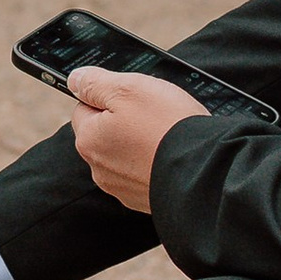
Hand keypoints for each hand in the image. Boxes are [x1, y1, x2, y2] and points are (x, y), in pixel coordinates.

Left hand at [66, 65, 206, 211]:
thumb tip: (74, 79)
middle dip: (124, 121)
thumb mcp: (129, 89)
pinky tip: (172, 155)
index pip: (84, 107)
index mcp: (89, 140)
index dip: (108, 96)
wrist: (206, 172)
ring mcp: (123, 188)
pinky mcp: (144, 200)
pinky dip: (154, 163)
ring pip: (125, 154)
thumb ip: (95, 83)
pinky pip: (144, 173)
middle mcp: (99, 169)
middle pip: (104, 133)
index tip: (132, 97)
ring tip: (167, 135)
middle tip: (154, 114)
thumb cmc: (167, 127)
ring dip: (140, 143)